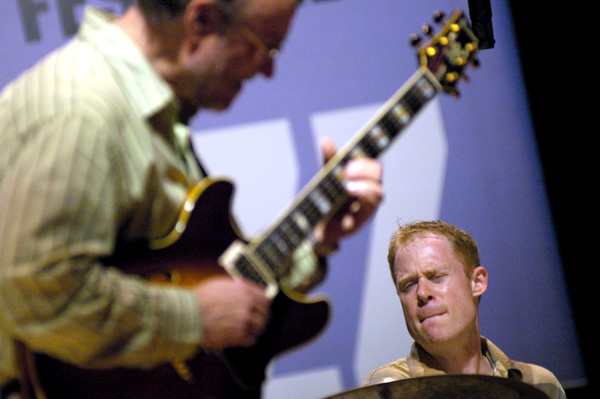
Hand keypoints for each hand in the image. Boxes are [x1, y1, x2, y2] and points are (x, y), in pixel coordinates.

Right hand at [193, 277, 270, 350]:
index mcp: (244, 290)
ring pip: (260, 327)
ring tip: (245, 330)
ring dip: (254, 329)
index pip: (266, 299)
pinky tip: (240, 338)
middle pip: (265, 314)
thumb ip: (237, 288)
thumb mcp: (220, 284)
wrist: (188, 315)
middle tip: (252, 321)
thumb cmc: (199, 298)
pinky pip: (252, 340)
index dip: (262, 305)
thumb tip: (247, 291)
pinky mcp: (239, 336)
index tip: (259, 308)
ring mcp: (245, 320)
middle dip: (259, 318)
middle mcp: (248, 304)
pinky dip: (247, 340)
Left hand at [313, 137, 383, 251]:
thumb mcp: (326, 178)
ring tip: (348, 187)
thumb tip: (325, 140)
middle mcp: (369, 189)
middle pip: (377, 173)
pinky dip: (360, 202)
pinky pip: (368, 209)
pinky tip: (348, 198)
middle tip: (348, 171)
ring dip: (365, 186)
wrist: (316, 226)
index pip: (372, 162)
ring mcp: (367, 205)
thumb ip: (329, 161)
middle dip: (365, 169)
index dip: (366, 158)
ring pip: (379, 192)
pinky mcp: (361, 220)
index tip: (351, 160)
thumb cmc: (326, 200)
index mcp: (362, 177)